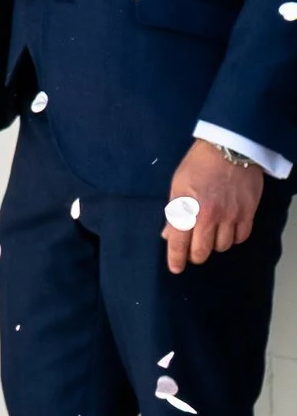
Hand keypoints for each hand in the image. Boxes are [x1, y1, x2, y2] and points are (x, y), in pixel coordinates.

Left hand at [164, 141, 265, 273]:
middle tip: (194, 251)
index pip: (178, 243)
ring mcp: (230, 216)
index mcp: (187, 209)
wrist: (230, 148)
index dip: (176, 259)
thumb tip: (168, 234)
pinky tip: (228, 230)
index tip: (176, 268)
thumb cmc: (198, 164)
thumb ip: (174, 211)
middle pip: (202, 252)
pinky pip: (241, 237)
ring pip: (222, 247)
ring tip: (212, 235)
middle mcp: (208, 217)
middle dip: (195, 255)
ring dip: (215, 244)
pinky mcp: (248, 213)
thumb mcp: (178, 185)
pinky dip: (234, 238)